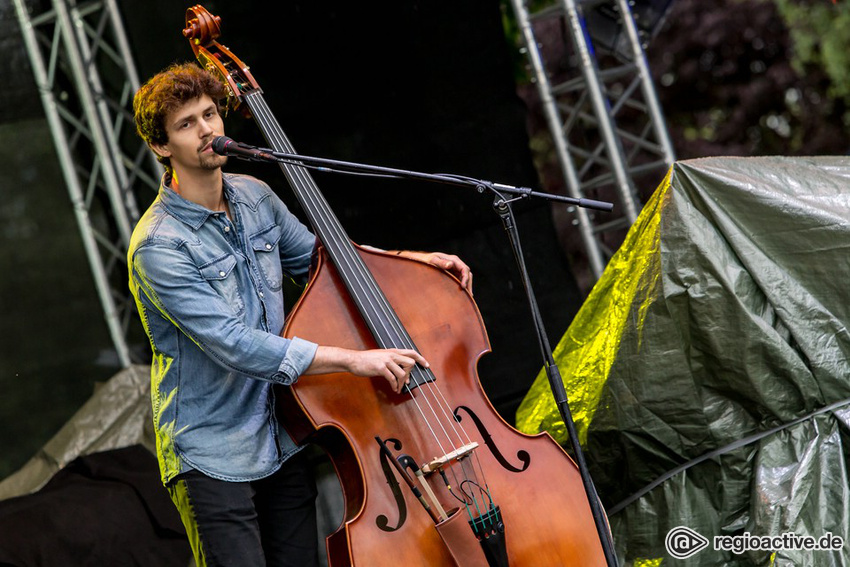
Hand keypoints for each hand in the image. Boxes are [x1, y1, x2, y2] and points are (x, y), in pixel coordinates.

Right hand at [307, 346, 428, 393]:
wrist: (354, 360)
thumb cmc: (367, 360)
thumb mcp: (381, 357)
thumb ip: (392, 362)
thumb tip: (402, 374)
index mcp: (392, 351)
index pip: (411, 352)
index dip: (421, 358)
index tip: (426, 365)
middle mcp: (391, 354)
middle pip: (410, 363)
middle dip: (410, 374)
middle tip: (406, 381)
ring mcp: (386, 361)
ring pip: (402, 373)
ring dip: (402, 383)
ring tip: (398, 387)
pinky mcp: (380, 368)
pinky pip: (393, 379)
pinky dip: (395, 385)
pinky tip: (393, 388)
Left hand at [400, 251, 472, 294]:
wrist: (421, 261)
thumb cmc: (426, 260)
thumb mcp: (432, 261)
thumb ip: (441, 263)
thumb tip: (450, 265)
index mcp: (454, 260)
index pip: (465, 269)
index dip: (466, 278)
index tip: (463, 287)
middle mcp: (456, 264)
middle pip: (467, 274)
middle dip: (469, 284)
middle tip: (469, 296)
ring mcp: (455, 269)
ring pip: (465, 277)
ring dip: (467, 286)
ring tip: (468, 298)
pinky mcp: (452, 274)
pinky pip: (460, 280)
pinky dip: (462, 286)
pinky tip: (462, 295)